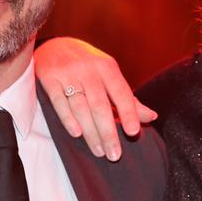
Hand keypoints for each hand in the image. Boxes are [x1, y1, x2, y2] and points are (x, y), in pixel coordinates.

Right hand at [34, 37, 156, 160]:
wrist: (54, 45)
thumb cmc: (87, 65)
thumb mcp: (109, 74)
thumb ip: (128, 98)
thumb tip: (152, 117)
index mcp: (107, 67)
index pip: (121, 92)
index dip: (128, 112)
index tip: (133, 132)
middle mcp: (88, 70)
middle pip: (100, 105)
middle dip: (109, 132)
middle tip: (115, 155)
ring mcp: (68, 74)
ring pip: (81, 108)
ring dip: (90, 132)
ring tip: (99, 151)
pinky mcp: (50, 79)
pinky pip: (59, 102)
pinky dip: (68, 119)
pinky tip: (77, 134)